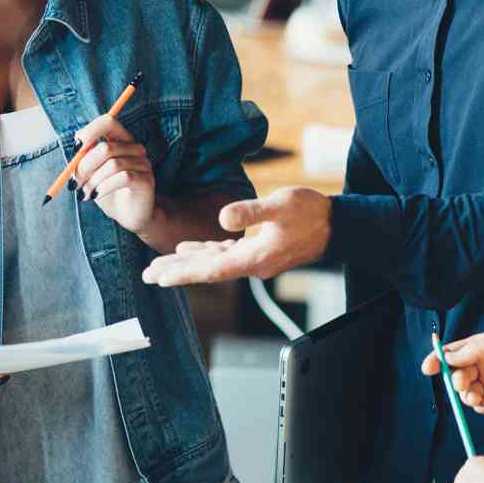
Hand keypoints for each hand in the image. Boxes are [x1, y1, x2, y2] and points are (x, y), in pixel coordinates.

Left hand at [73, 115, 155, 233]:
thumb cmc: (107, 191)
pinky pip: (123, 177)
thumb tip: (76, 148)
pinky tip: (96, 195)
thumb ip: (84, 158)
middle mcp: (135, 148)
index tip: (76, 148)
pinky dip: (104, 187)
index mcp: (121, 140)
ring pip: (112, 165)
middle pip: (106, 148)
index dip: (90, 132)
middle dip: (84, 166)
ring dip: (93, 182)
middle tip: (74, 183)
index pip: (108, 122)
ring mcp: (143, 163)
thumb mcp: (91, 173)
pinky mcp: (146, 179)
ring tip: (84, 194)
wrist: (127, 215)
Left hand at [140, 186, 330, 285]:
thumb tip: (223, 218)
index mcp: (253, 257)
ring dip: (185, 265)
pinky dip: (205, 253)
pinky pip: (224, 255)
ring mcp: (253, 259)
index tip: (160, 277)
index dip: (184, 272)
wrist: (336, 224)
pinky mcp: (256, 250)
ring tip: (159, 268)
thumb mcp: (281, 205)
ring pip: (212, 264)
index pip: (211, 269)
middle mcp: (250, 264)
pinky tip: (189, 250)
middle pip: (206, 271)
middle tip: (147, 276)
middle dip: (176, 273)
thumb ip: (252, 211)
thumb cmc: (309, 212)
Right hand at [420, 332, 483, 415]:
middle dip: (455, 379)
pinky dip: (476, 405)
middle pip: (458, 373)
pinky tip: (482, 403)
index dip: (439, 359)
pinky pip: (480, 406)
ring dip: (465, 394)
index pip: (455, 353)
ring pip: (467, 391)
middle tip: (463, 383)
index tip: (428, 368)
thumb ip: (475, 349)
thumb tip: (449, 355)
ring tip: (474, 395)